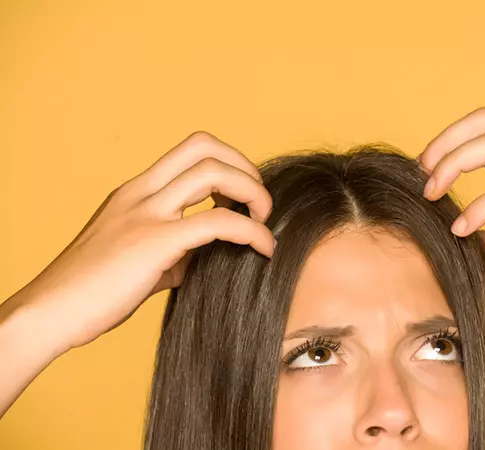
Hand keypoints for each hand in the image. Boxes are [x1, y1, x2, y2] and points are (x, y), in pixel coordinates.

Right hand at [11, 131, 275, 351]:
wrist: (49, 314)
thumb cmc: (90, 292)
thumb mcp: (135, 259)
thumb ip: (172, 251)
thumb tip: (203, 259)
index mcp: (135, 193)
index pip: (190, 150)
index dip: (227, 163)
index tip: (242, 196)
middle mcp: (140, 193)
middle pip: (204, 146)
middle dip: (244, 167)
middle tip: (259, 203)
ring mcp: (146, 214)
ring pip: (212, 172)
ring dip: (252, 191)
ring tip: (265, 221)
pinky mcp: (154, 242)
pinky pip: (217, 221)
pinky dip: (251, 231)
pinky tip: (264, 249)